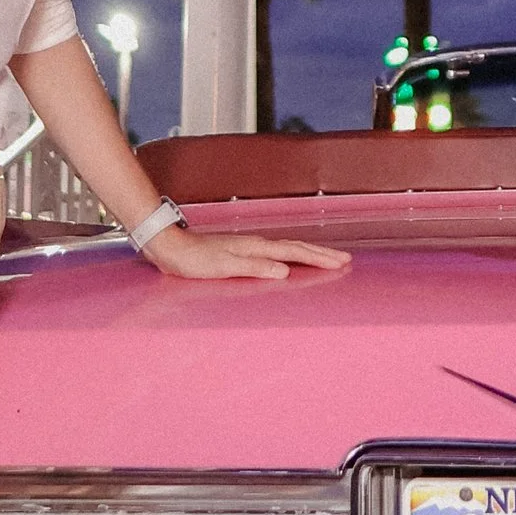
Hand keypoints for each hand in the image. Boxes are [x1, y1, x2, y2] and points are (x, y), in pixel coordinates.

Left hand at [144, 224, 350, 282]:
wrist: (170, 247)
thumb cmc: (194, 260)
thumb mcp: (224, 266)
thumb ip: (255, 267)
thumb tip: (284, 270)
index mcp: (256, 247)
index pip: (294, 252)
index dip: (318, 258)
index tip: (340, 262)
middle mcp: (256, 244)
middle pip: (296, 247)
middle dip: (321, 253)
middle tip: (344, 258)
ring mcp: (249, 246)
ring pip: (287, 248)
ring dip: (309, 253)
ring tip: (326, 257)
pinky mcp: (241, 251)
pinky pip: (276, 252)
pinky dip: (291, 255)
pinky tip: (290, 260)